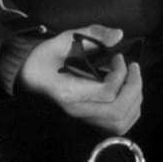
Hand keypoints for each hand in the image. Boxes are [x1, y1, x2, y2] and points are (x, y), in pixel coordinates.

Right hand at [18, 25, 143, 134]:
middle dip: (133, 88)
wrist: (28, 74)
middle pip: (118, 111)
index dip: (121, 75)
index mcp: (69, 92)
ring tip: (132, 80)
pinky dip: (130, 111)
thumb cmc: (45, 57)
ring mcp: (83, 118)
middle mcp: (78, 110)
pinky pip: (116, 126)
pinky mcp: (88, 120)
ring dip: (134, 100)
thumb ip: (92, 35)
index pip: (107, 93)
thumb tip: (118, 35)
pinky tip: (128, 94)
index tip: (119, 58)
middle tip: (132, 67)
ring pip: (119, 123)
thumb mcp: (64, 39)